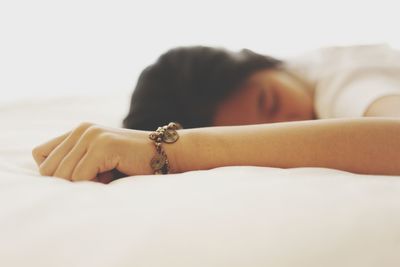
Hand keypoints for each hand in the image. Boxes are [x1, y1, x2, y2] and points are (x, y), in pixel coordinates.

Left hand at [32, 122, 153, 181]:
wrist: (167, 155)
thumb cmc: (134, 164)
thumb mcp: (100, 163)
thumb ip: (77, 165)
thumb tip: (51, 186)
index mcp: (79, 130)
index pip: (40, 155)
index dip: (54, 174)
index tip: (81, 179)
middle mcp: (82, 129)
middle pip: (47, 169)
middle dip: (67, 184)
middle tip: (97, 180)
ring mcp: (92, 135)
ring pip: (63, 175)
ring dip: (84, 185)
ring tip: (108, 177)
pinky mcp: (102, 144)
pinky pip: (80, 177)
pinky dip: (94, 185)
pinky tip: (114, 175)